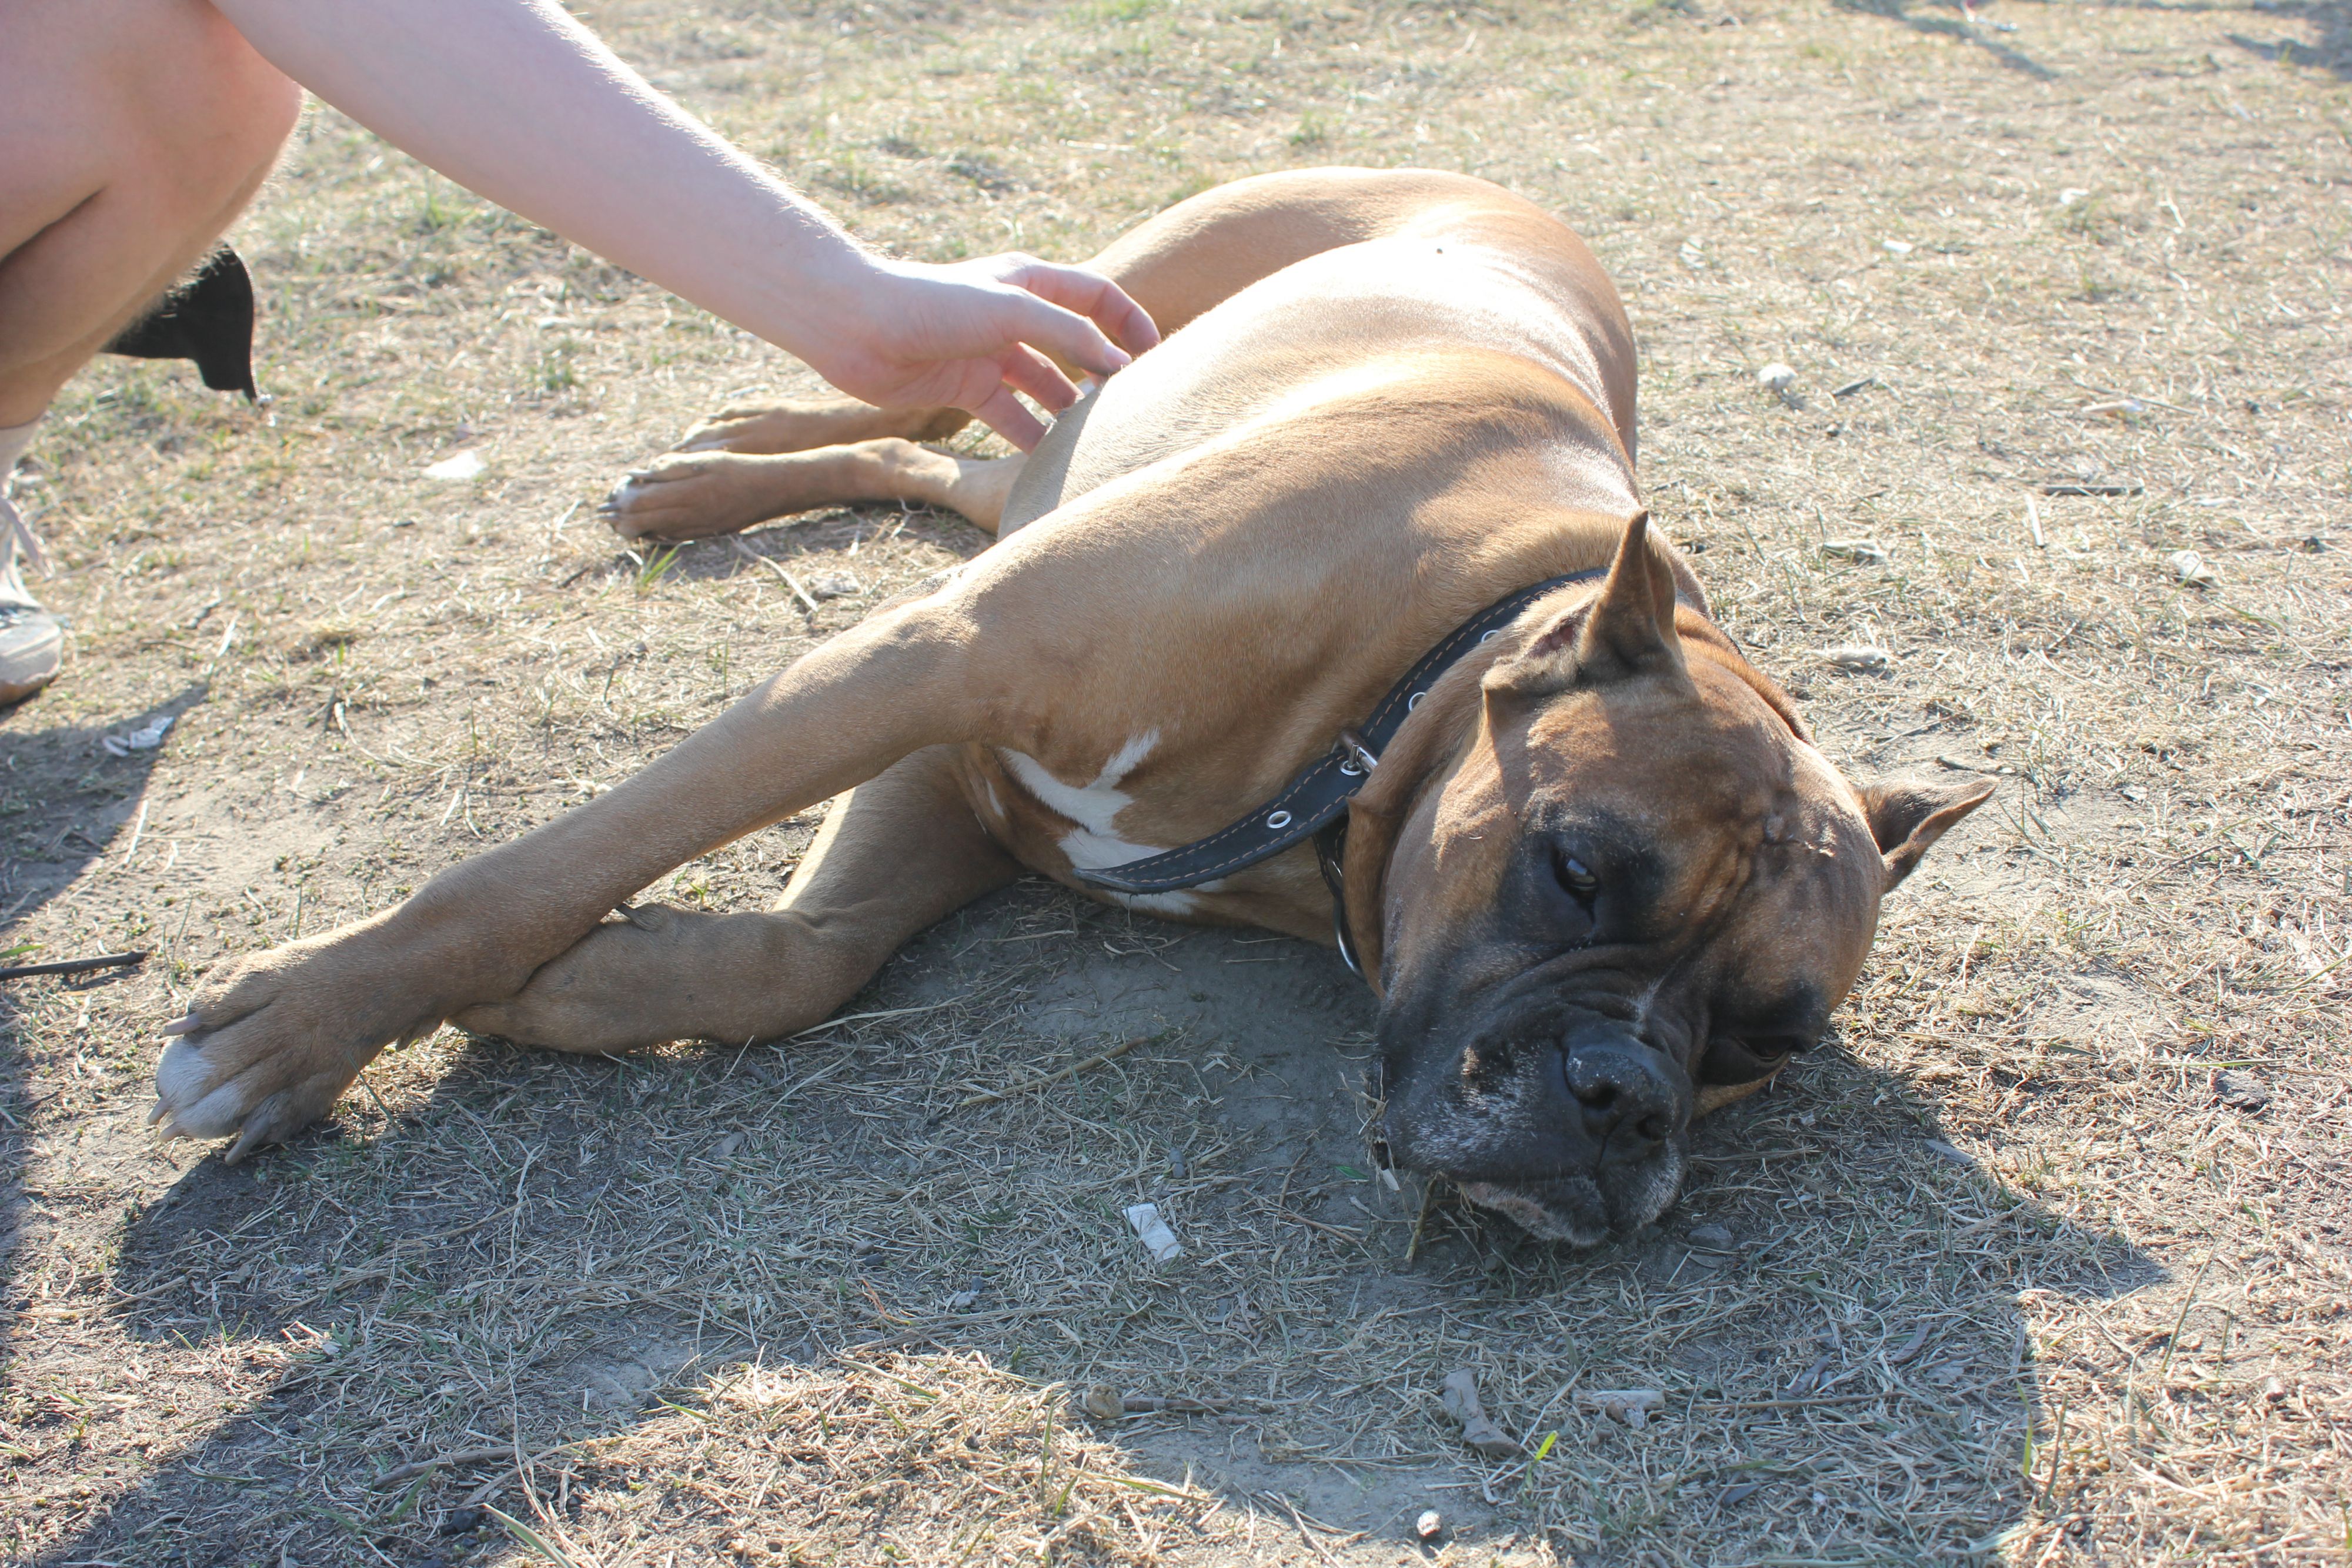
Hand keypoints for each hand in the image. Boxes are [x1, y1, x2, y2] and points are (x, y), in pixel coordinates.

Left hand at [798, 253, 1160, 449]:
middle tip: (1132, 408)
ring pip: (1045, 386)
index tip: (1157, 356)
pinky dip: (1030, 437)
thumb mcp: (1011, 310)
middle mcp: (1014, 316)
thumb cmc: (931, 303)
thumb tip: (1118, 368)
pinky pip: (1010, 416)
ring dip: (1070, 411)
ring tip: (1096, 440)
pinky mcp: (965, 387)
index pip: (1097, 296)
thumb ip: (1068, 337)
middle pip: (1075, 345)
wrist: (854, 325)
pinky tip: (1049, 461)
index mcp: (1029, 282)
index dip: (1130, 322)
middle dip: (1104, 374)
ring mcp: (990, 353)